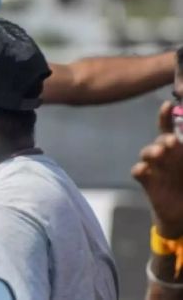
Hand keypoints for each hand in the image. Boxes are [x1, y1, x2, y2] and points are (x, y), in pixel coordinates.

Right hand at [132, 101, 182, 236]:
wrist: (181, 212)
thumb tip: (178, 141)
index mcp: (177, 151)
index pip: (168, 130)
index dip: (165, 117)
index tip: (167, 104)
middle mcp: (164, 157)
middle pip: (159, 142)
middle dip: (164, 140)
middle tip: (172, 142)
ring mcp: (154, 169)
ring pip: (147, 154)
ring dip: (151, 152)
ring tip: (158, 154)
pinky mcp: (147, 182)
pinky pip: (139, 172)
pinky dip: (140, 170)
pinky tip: (143, 170)